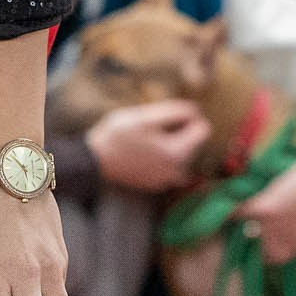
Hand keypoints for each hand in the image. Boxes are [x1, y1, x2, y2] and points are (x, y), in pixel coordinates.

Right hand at [86, 100, 211, 191]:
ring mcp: (165, 180)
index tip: (168, 116)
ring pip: (180, 155)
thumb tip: (196, 111)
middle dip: (179, 132)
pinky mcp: (154, 185)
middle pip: (193, 143)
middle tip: (152, 128)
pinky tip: (142, 153)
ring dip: (170, 146)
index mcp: (178, 153)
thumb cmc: (117, 136)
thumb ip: (175, 111)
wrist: (92, 161)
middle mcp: (177, 171)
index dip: (188, 117)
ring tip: (147, 140)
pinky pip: (168, 167)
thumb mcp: (145, 116)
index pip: (203, 129)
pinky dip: (160, 159)